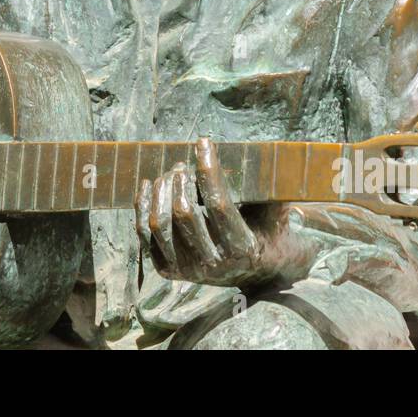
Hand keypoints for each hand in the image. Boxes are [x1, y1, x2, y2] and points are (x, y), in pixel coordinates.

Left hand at [136, 137, 278, 287]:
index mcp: (241, 249)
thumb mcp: (275, 211)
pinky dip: (142, 206)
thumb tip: (256, 150)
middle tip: (182, 165)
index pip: (218, 203)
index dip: (209, 170)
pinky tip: (148, 184)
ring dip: (160, 191)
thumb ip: (268, 186)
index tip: (204, 143)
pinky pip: (145, 235)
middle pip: (184, 213)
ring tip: (169, 174)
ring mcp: (187, 270)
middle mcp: (212, 264)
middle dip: (180, 180)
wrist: (260, 273)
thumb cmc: (269, 231)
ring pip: (160, 224)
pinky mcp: (169, 270)